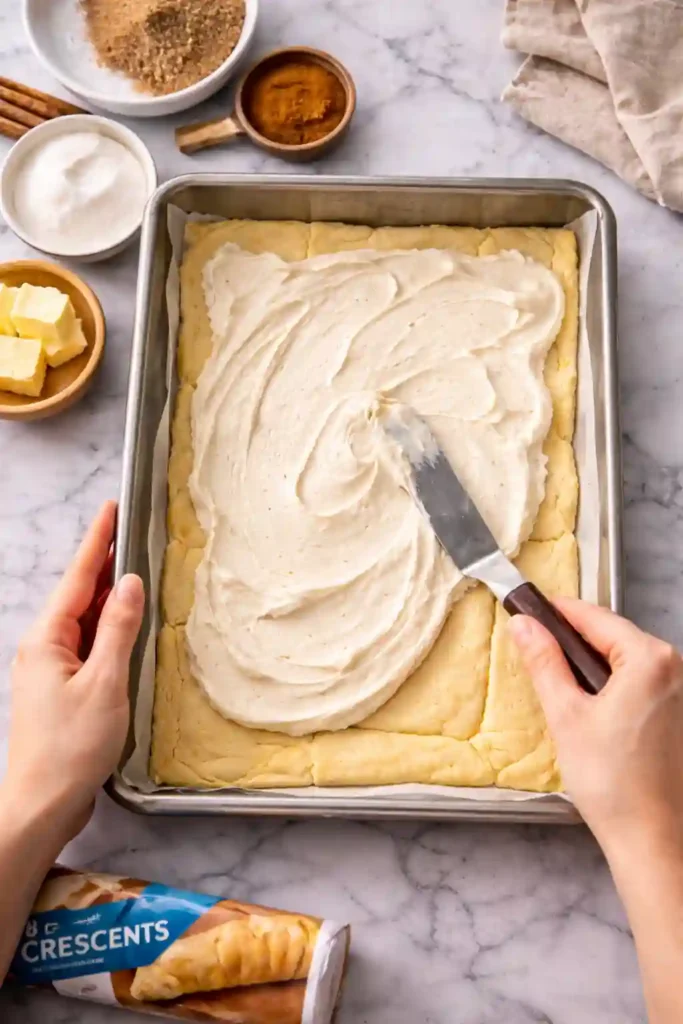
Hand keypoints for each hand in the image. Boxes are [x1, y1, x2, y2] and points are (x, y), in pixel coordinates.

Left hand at [3, 502, 143, 847]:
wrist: (43, 803)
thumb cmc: (71, 746)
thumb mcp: (104, 683)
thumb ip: (118, 630)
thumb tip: (130, 584)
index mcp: (48, 639)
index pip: (77, 577)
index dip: (97, 541)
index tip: (111, 509)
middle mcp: (45, 648)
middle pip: (79, 595)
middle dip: (105, 564)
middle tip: (132, 534)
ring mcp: (52, 670)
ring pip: (85, 621)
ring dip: (110, 598)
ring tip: (136, 572)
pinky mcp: (64, 691)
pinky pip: (89, 645)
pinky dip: (110, 630)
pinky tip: (128, 628)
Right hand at [509, 600, 682, 857]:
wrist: (653, 839)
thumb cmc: (611, 781)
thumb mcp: (566, 714)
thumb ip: (544, 662)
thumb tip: (523, 625)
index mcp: (651, 659)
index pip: (594, 616)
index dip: (556, 612)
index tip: (527, 610)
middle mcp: (676, 668)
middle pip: (613, 636)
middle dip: (573, 640)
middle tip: (535, 650)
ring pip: (626, 660)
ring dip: (593, 664)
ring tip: (558, 684)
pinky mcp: (680, 714)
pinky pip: (640, 682)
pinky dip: (613, 684)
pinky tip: (590, 708)